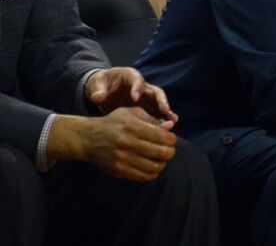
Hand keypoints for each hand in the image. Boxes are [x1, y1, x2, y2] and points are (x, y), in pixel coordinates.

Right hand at [50, 108, 177, 181]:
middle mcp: (127, 143)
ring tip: (160, 159)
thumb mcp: (132, 113)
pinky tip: (151, 167)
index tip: (170, 139)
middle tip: (168, 150)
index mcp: (133, 126)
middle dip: (169, 152)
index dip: (172, 139)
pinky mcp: (118, 170)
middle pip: (162, 153)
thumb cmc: (115, 123)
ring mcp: (122, 158)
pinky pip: (143, 176)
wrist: (88, 138)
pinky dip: (152, 173)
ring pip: (154, 167)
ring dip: (162, 164)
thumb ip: (152, 119)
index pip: (163, 137)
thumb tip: (170, 127)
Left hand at [86, 67, 177, 124]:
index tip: (135, 98)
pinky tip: (168, 127)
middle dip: (160, 100)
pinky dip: (161, 119)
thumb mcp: (96, 85)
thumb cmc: (100, 85)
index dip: (137, 88)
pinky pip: (155, 113)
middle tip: (164, 109)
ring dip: (166, 112)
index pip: (137, 80)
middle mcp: (141, 86)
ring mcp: (145, 97)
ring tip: (173, 120)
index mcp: (130, 76)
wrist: (102, 90)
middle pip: (154, 91)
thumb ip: (97, 90)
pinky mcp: (145, 107)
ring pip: (159, 103)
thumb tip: (98, 97)